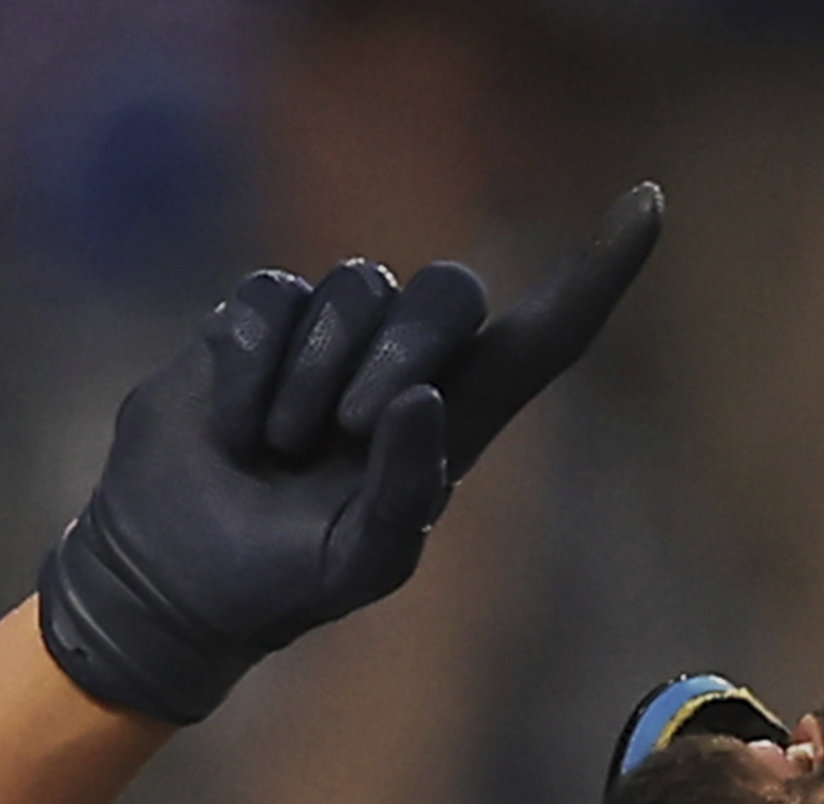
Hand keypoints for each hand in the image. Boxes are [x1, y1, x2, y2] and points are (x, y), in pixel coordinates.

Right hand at [33, 182, 663, 722]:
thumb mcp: (360, 562)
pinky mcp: (256, 320)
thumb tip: (420, 398)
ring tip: (278, 447)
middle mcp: (403, 363)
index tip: (650, 204)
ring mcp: (329, 334)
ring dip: (312, 374)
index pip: (546, 337)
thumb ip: (404, 490)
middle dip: (406, 347)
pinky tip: (233, 428)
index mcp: (455, 422)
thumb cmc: (284, 580)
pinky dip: (250, 369)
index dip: (599, 273)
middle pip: (449, 291)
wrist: (173, 573)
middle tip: (346, 428)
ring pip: (353, 285)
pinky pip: (270, 298)